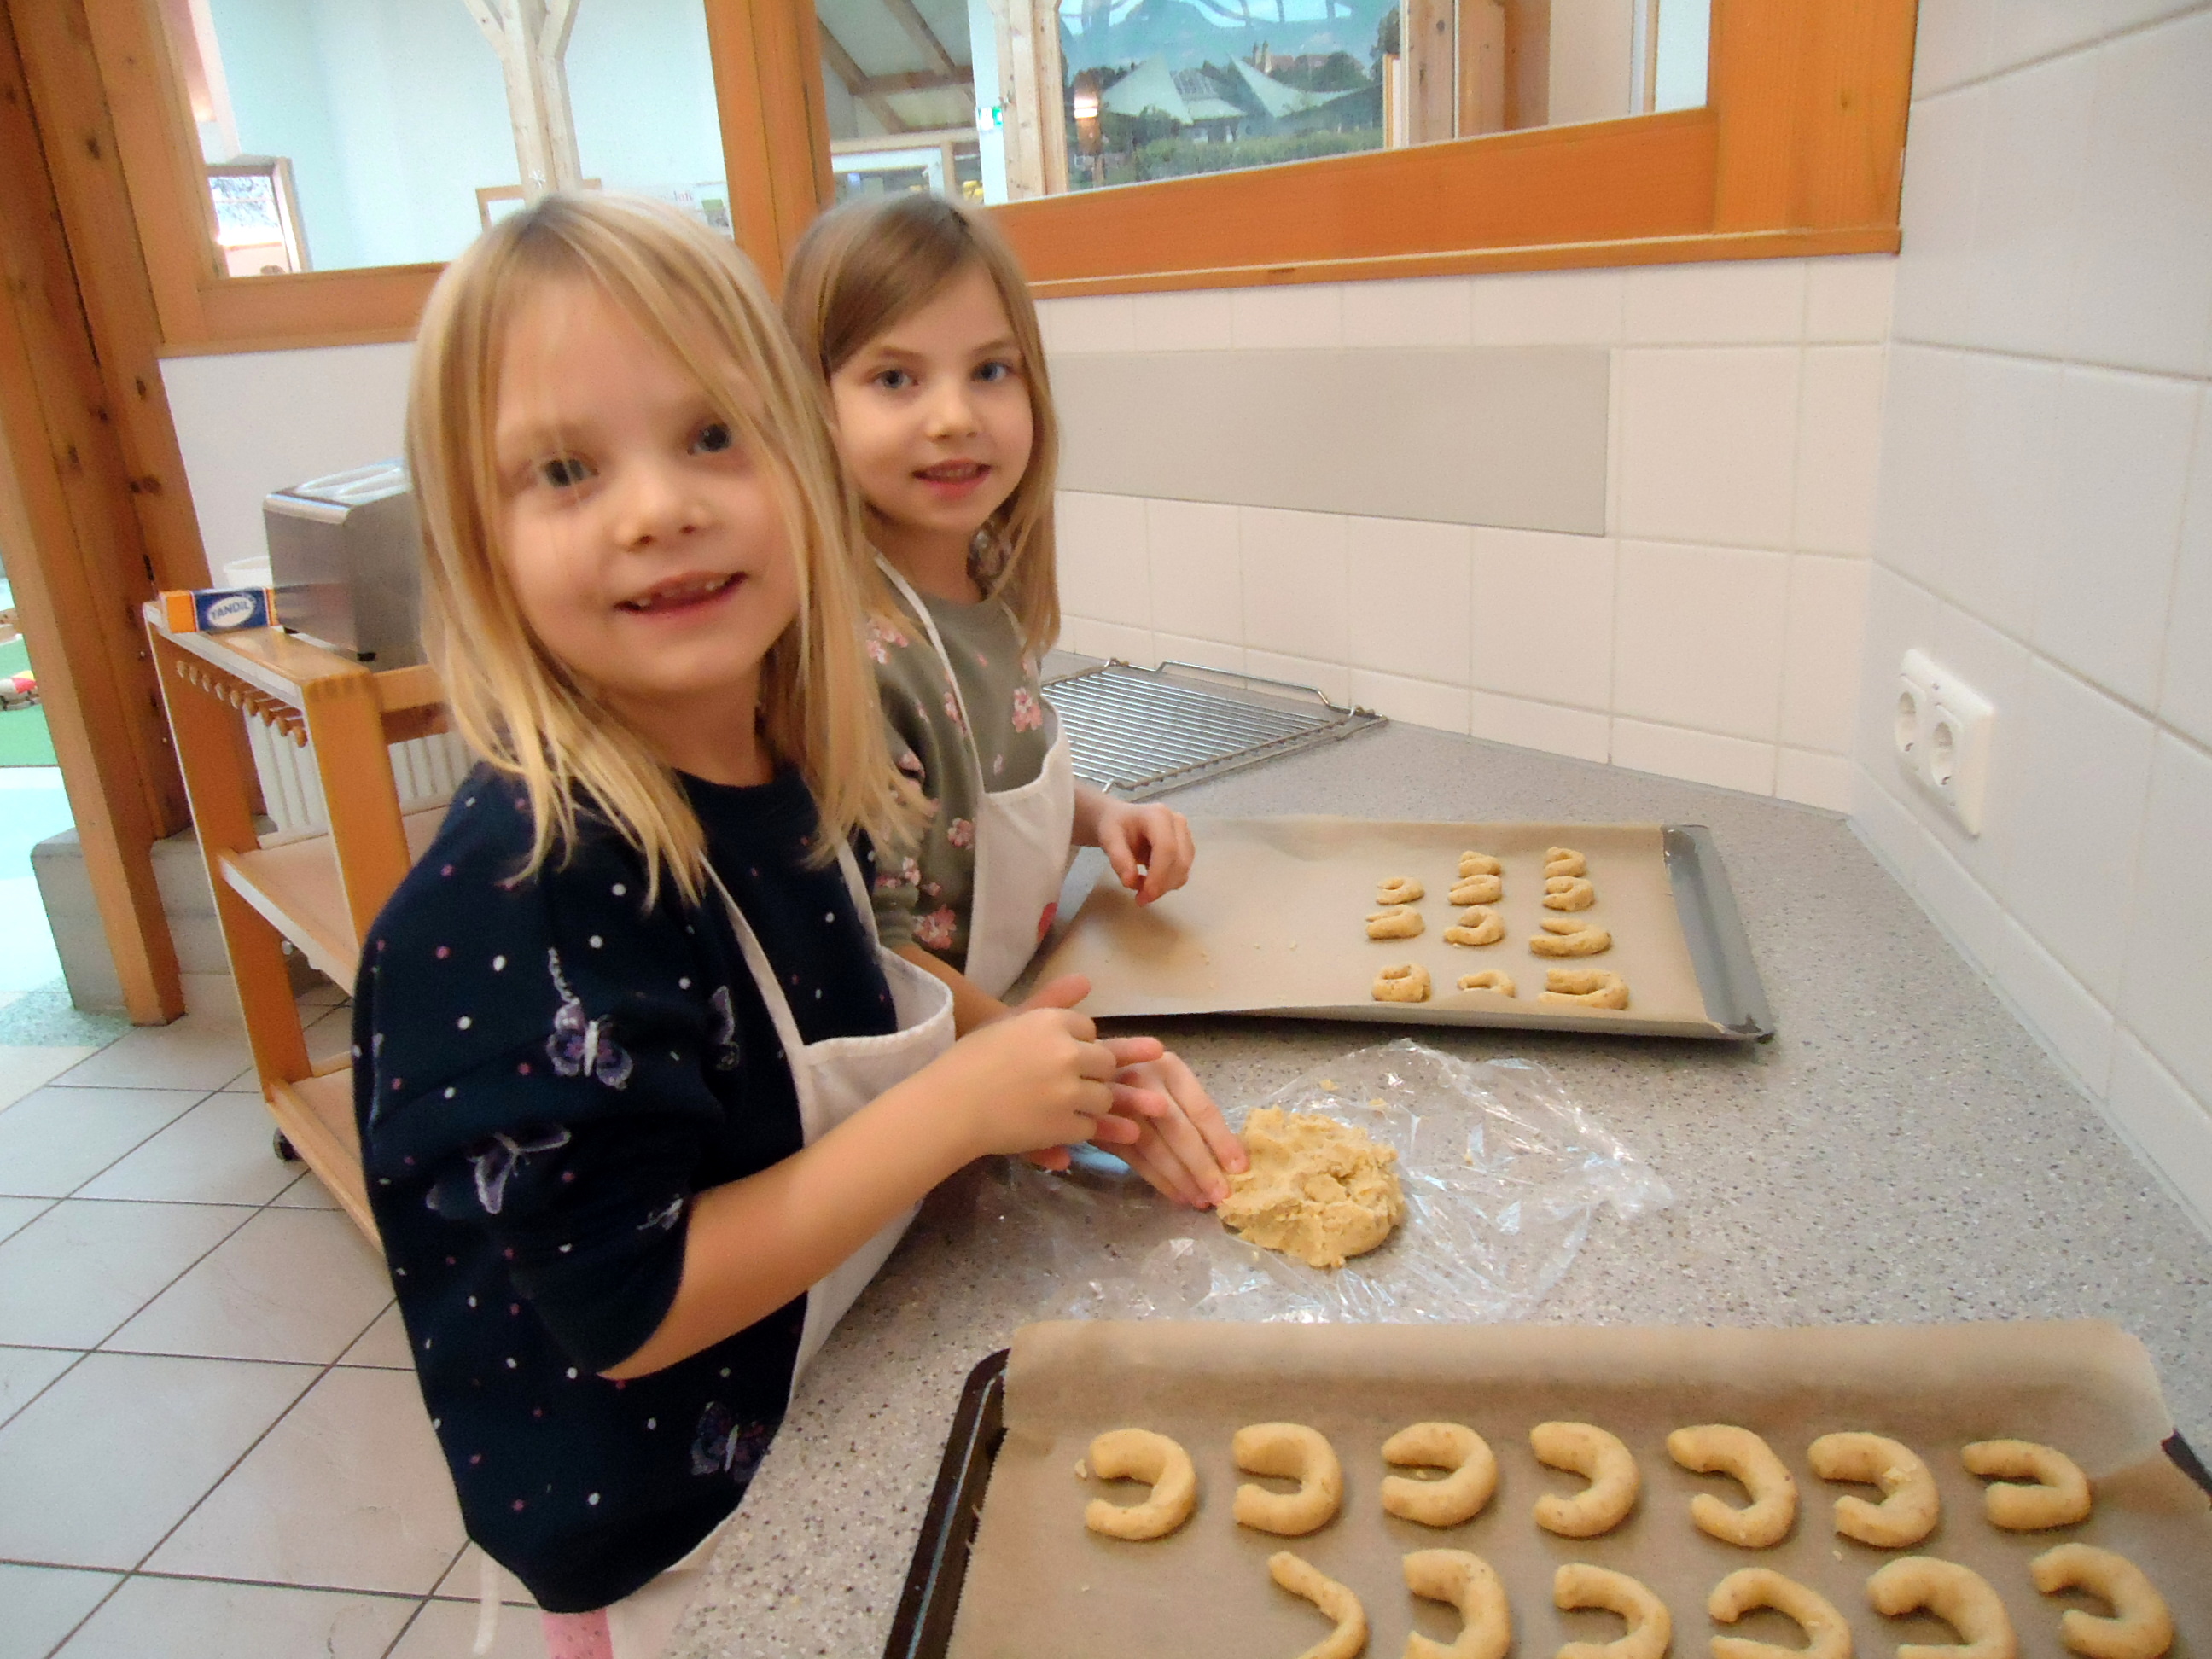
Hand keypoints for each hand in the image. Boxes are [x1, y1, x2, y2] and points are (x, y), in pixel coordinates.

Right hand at [926, 1004, 1162, 1162]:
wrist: (947, 1107)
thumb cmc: (969, 1060)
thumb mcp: (1008, 1021)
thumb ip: (1050, 1000)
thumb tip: (1088, 980)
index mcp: (1051, 1022)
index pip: (1089, 1030)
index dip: (1074, 1045)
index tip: (1052, 1058)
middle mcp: (1067, 1053)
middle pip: (1105, 1062)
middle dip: (1090, 1073)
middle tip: (1059, 1085)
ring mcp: (1069, 1092)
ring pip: (1104, 1097)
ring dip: (1086, 1103)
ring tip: (1055, 1107)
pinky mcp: (1065, 1126)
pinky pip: (1089, 1128)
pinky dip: (1073, 1130)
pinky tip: (1049, 1126)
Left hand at [1093, 798, 1195, 904]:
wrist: (1121, 820)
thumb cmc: (1115, 826)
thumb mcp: (1108, 838)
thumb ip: (1118, 858)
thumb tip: (1130, 882)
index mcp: (1158, 815)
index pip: (1167, 848)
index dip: (1158, 875)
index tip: (1144, 896)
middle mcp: (1177, 823)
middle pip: (1180, 861)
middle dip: (1162, 886)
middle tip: (1140, 899)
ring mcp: (1186, 835)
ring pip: (1183, 870)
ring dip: (1164, 886)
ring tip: (1140, 885)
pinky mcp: (1187, 848)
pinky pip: (1182, 872)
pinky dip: (1167, 883)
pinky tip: (1150, 880)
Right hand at [1099, 1049, 1247, 1207]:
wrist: (1084, 1072)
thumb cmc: (1142, 1078)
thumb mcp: (1169, 1080)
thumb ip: (1192, 1110)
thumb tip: (1230, 1157)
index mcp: (1170, 1067)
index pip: (1203, 1110)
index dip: (1222, 1141)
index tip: (1240, 1169)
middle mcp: (1145, 1082)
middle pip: (1180, 1132)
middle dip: (1203, 1168)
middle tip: (1221, 1196)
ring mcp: (1120, 1104)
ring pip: (1156, 1148)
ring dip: (1181, 1179)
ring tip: (1200, 1200)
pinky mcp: (1103, 1127)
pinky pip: (1136, 1159)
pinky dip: (1158, 1180)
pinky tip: (1176, 1195)